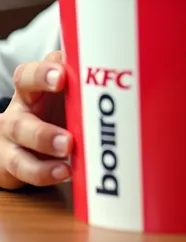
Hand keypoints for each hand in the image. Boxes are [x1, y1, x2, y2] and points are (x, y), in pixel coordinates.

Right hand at [0, 51, 71, 189]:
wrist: (22, 145)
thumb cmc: (55, 113)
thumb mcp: (68, 97)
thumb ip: (84, 83)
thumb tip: (119, 69)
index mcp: (35, 86)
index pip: (31, 72)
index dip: (44, 72)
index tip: (63, 76)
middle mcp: (21, 105)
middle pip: (22, 101)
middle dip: (49, 94)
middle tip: (69, 121)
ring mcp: (12, 133)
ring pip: (20, 131)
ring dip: (45, 140)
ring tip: (69, 148)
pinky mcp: (9, 161)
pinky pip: (21, 167)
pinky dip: (43, 171)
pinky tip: (64, 172)